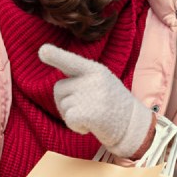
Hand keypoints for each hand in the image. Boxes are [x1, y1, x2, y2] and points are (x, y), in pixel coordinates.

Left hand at [38, 44, 154, 158]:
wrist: (133, 125)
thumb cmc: (112, 103)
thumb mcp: (101, 83)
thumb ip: (81, 79)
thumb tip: (58, 86)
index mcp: (95, 70)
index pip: (71, 62)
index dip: (55, 56)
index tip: (43, 50)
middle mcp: (93, 80)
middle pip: (58, 89)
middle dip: (66, 101)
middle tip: (87, 107)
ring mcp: (91, 96)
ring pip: (62, 106)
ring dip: (73, 115)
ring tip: (93, 115)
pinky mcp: (88, 114)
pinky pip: (68, 120)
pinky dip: (76, 126)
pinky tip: (92, 125)